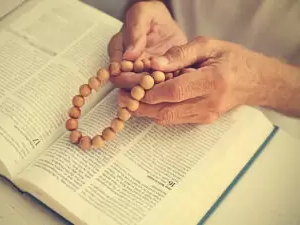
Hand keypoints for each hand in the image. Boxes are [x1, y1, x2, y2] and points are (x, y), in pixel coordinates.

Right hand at [108, 1, 186, 87]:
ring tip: (162, 79)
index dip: (122, 73)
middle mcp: (129, 67)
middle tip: (148, 78)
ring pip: (142, 89)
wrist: (171, 23)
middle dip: (136, 82)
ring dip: (150, 87)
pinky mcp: (158, 80)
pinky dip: (165, 86)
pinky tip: (172, 79)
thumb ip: (135, 31)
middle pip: (126, 82)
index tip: (133, 68)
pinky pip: (159, 88)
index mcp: (120, 52)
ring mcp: (143, 76)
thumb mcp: (143, 13)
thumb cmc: (153, 16)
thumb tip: (129, 56)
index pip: (115, 69)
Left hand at [118, 36, 299, 124]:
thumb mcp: (208, 46)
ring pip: (169, 118)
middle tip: (121, 99)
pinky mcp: (203, 120)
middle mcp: (209, 103)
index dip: (151, 92)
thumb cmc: (232, 59)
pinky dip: (158, 113)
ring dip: (146, 112)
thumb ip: (181, 54)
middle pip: (167, 110)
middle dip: (141, 106)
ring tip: (129, 102)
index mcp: (213, 81)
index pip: (175, 91)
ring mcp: (207, 115)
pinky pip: (175, 119)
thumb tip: (155, 64)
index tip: (132, 89)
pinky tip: (147, 104)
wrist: (255, 81)